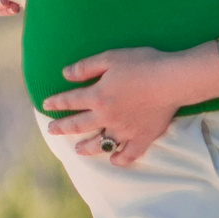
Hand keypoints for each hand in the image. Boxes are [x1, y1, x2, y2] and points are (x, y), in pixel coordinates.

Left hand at [43, 45, 216, 165]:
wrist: (173, 79)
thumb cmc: (142, 64)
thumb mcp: (110, 58)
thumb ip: (86, 67)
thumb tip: (64, 74)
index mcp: (97, 96)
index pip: (70, 101)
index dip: (56, 103)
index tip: (46, 105)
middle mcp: (106, 117)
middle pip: (78, 125)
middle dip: (62, 128)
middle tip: (51, 130)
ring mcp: (124, 130)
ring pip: (99, 144)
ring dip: (86, 147)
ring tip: (77, 150)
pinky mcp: (142, 138)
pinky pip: (128, 154)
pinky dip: (119, 159)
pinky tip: (113, 160)